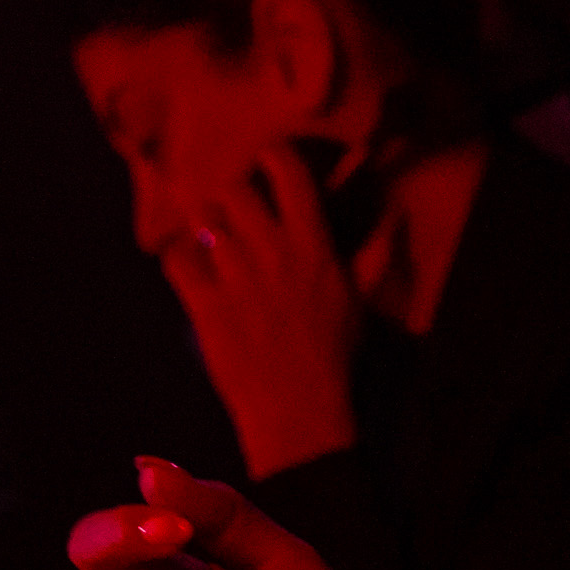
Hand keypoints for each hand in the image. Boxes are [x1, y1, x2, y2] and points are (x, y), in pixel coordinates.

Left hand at [166, 143, 363, 479]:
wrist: (298, 410)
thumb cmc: (333, 356)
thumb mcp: (359, 301)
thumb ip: (372, 256)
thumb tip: (393, 219)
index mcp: (313, 245)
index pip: (287, 173)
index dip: (272, 158)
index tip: (267, 164)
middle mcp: (272, 251)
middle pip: (235, 190)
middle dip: (231, 198)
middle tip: (234, 213)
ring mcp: (235, 277)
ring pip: (203, 220)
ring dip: (205, 228)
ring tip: (211, 241)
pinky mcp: (204, 305)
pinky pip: (176, 260)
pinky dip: (179, 260)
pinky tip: (190, 270)